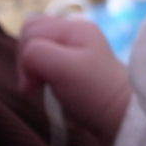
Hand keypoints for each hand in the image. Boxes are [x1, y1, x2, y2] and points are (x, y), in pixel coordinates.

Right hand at [17, 16, 130, 145]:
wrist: (119, 118)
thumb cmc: (95, 92)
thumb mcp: (63, 67)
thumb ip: (36, 53)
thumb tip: (26, 63)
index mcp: (74, 27)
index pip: (30, 29)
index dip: (25, 55)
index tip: (36, 81)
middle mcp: (74, 34)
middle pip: (31, 35)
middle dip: (27, 59)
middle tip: (38, 83)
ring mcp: (72, 50)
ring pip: (35, 49)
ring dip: (32, 67)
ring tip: (43, 85)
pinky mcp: (70, 67)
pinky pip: (42, 62)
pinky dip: (38, 74)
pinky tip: (47, 86)